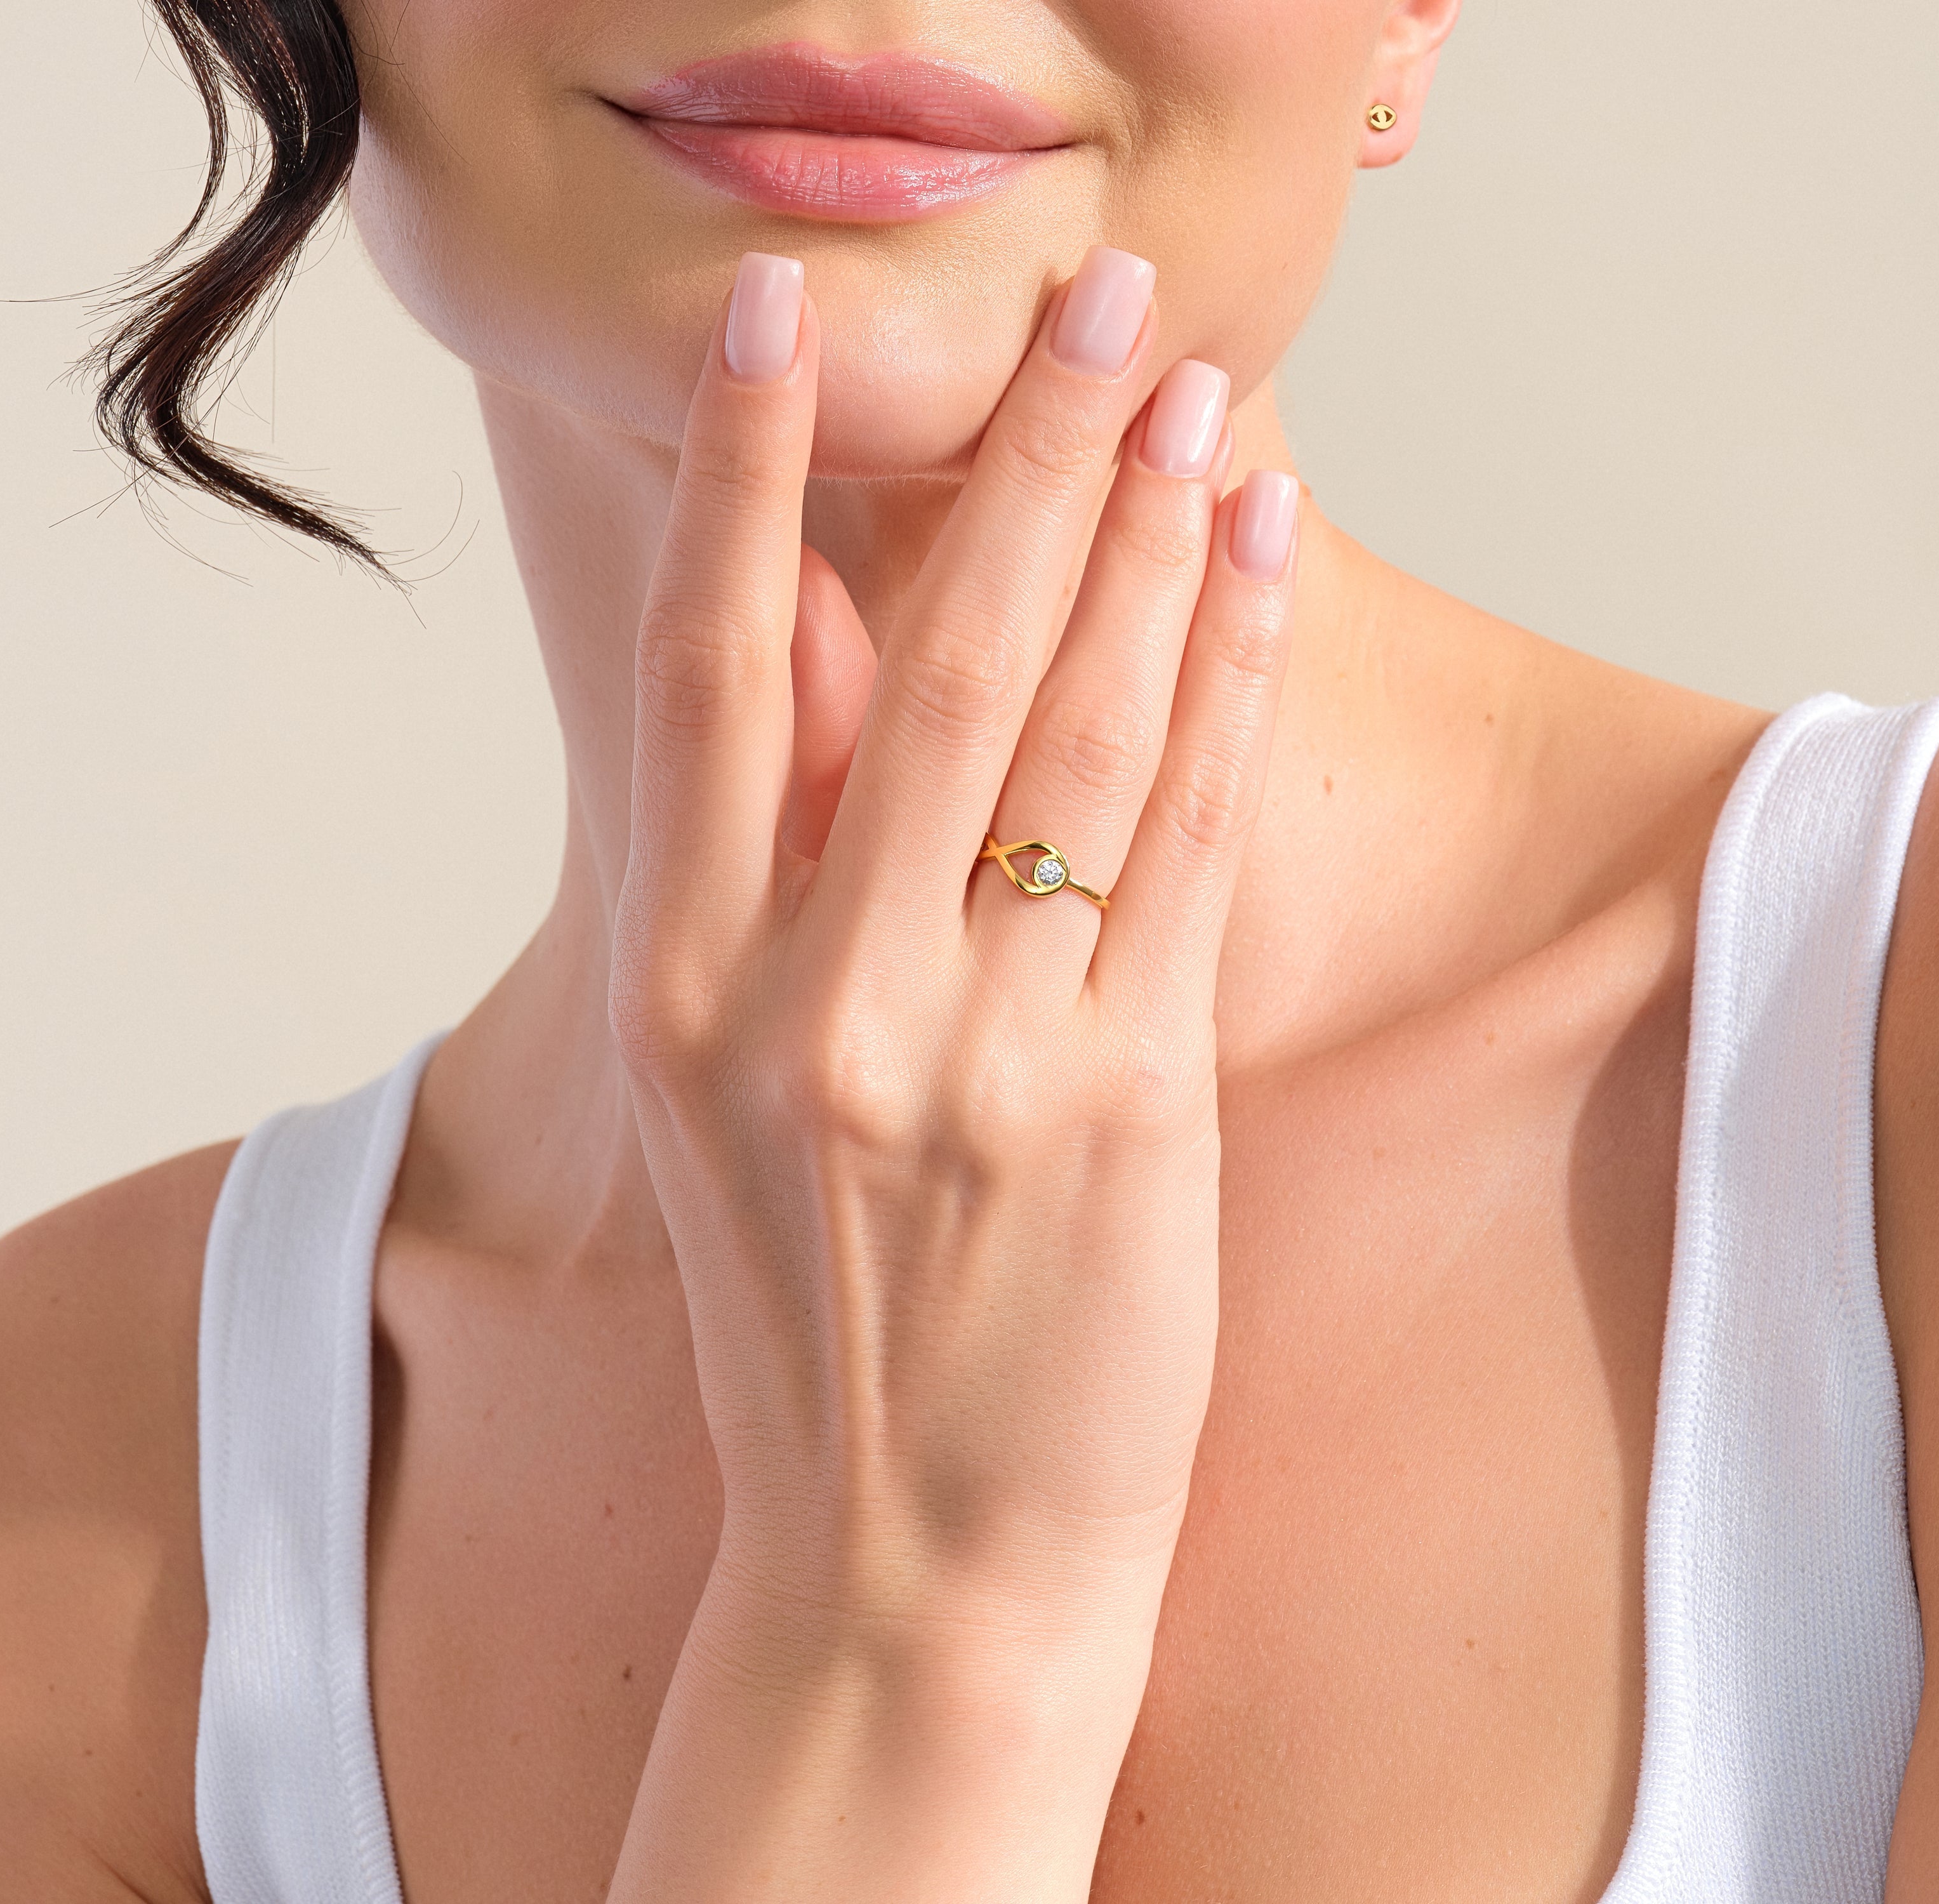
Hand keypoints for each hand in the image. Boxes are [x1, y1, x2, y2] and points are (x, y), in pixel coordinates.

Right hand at [603, 245, 1298, 1898]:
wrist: (907, 1575)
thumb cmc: (824, 1326)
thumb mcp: (731, 1103)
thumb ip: (766, 876)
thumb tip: (804, 644)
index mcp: (686, 991)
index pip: (703, 673)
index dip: (735, 476)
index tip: (774, 322)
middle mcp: (808, 1003)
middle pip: (920, 662)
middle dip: (1017, 459)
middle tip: (1092, 303)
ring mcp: (965, 1055)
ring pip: (1061, 730)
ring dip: (1141, 535)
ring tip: (1196, 388)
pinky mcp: (1116, 1103)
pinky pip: (1172, 843)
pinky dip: (1217, 681)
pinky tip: (1252, 557)